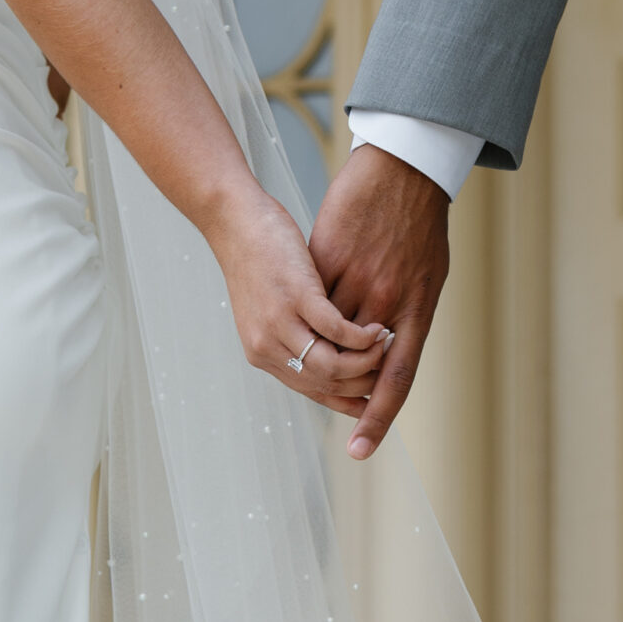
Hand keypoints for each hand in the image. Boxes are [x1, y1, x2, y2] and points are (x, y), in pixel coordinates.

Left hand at [206, 183, 391, 409]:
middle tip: (388, 368)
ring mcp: (279, 324)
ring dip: (366, 362)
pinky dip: (361, 336)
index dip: (347, 400)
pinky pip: (336, 330)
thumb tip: (331, 355)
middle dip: (363, 383)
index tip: (375, 398)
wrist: (235, 221)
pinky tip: (376, 328)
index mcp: (263, 354)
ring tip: (385, 345)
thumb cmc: (260, 260)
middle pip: (325, 384)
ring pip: (332, 366)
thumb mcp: (271, 309)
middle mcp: (267, 347)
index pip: (312, 391)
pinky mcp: (295, 296)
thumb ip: (296, 336)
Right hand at [308, 146, 451, 458]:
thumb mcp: (428, 277)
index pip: (397, 378)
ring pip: (331, 336)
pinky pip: (315, 301)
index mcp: (418, 312)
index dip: (379, 415)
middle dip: (342, 382)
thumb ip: (407, 317)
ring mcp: (357, 282)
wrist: (404, 170)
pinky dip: (309, 315)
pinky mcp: (329, 260)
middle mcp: (387, 304)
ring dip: (322, 351)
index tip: (361, 449)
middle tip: (331, 395)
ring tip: (309, 360)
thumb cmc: (422, 225)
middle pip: (356, 363)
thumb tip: (388, 350)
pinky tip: (298, 320)